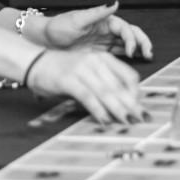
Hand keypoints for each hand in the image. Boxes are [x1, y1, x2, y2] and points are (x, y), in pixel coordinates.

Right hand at [24, 47, 144, 124]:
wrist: (36, 62)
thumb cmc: (64, 70)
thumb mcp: (88, 71)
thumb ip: (104, 83)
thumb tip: (122, 103)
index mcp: (104, 58)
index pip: (128, 75)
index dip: (136, 92)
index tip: (140, 106)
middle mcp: (96, 61)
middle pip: (119, 86)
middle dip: (132, 104)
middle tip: (143, 118)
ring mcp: (82, 70)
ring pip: (106, 92)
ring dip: (118, 109)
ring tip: (128, 121)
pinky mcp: (69, 80)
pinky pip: (87, 96)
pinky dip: (98, 109)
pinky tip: (105, 120)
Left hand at [39, 2, 153, 59]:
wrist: (43, 42)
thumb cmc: (58, 28)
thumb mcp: (77, 20)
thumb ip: (97, 12)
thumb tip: (114, 3)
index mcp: (104, 20)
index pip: (124, 28)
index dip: (131, 39)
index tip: (131, 51)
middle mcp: (107, 30)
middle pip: (131, 34)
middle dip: (142, 42)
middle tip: (149, 53)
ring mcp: (104, 42)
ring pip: (127, 44)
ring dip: (138, 49)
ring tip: (147, 56)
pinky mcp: (99, 53)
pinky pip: (117, 54)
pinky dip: (127, 57)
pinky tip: (133, 63)